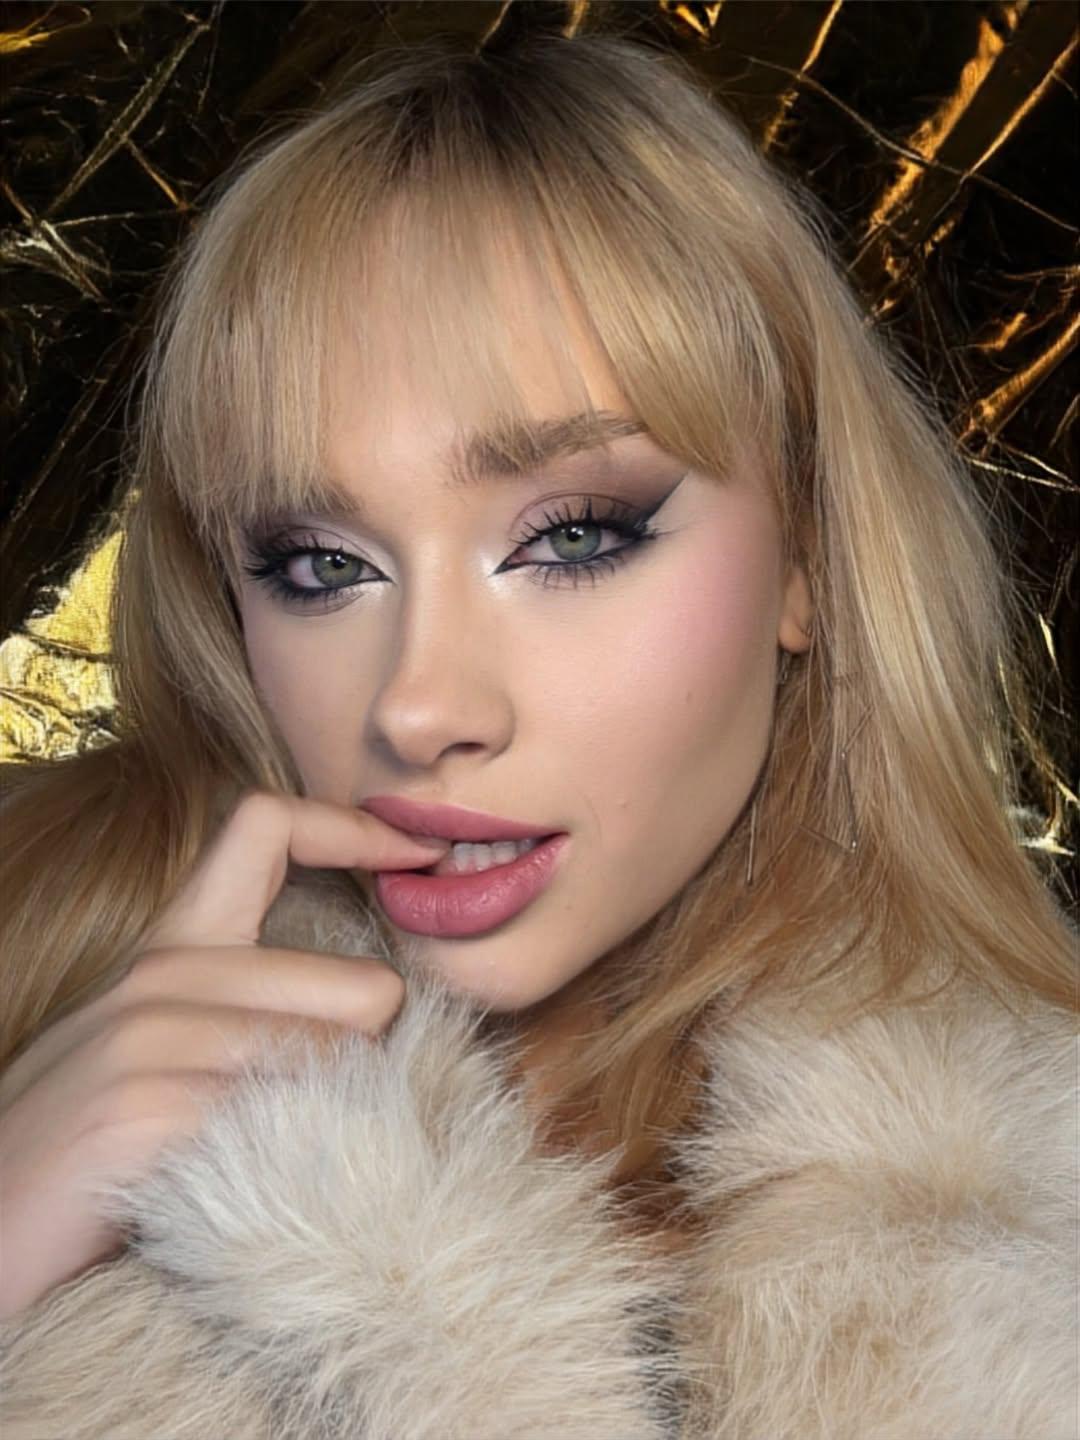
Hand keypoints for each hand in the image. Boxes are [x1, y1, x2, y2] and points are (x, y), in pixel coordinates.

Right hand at [0, 791, 448, 1322]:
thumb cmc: (94, 1154)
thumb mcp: (166, 1056)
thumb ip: (254, 1014)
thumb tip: (380, 1002)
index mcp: (173, 946)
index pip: (265, 826)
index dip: (351, 827)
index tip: (414, 856)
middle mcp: (162, 973)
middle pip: (358, 983)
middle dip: (373, 1059)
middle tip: (342, 1117)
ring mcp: (148, 1037)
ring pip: (335, 1059)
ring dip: (337, 1121)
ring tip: (287, 1166)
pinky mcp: (142, 1108)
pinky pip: (284, 1120)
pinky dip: (298, 1164)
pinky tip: (262, 1192)